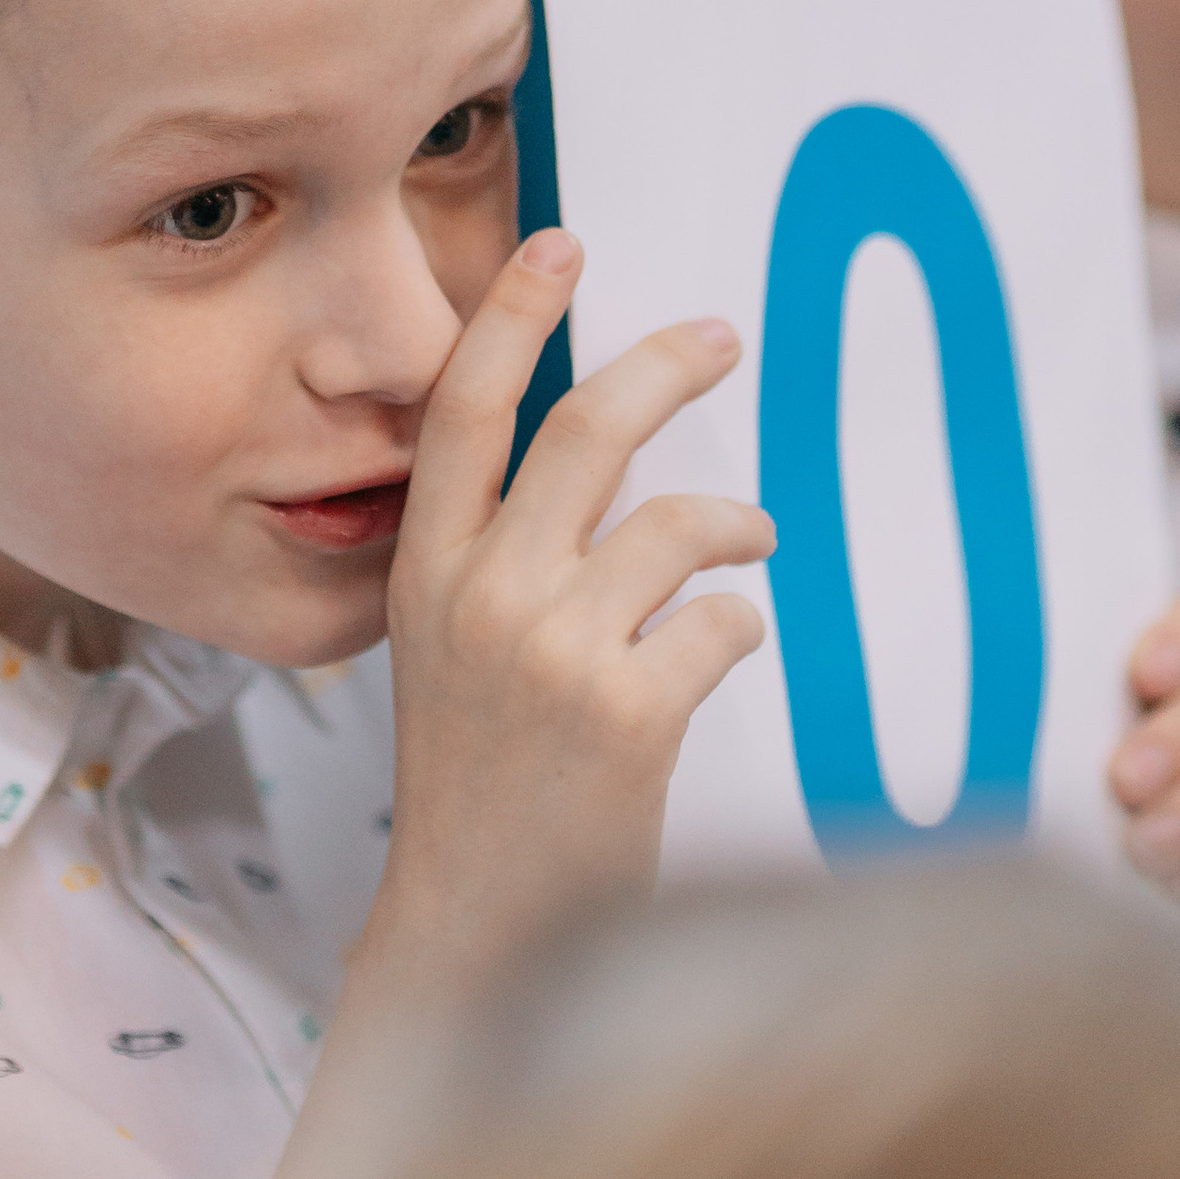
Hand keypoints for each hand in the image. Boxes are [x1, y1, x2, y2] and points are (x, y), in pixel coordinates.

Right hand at [364, 226, 772, 991]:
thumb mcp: (452, 654)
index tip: (559, 246)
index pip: (464, 411)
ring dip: (736, 526)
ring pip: (680, 524)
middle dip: (664, 365)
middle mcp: (483, 596)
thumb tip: (608, 469)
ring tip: (752, 543)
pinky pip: (724, 624)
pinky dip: (740, 628)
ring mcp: (554, 651)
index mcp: (427, 572)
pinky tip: (722, 655)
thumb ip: (504, 561)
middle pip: (586, 429)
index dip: (510, 317)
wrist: (480, 932)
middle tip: (720, 336)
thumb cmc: (480, 787)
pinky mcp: (628, 711)